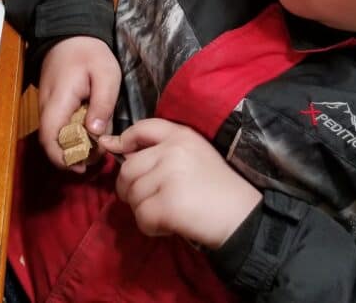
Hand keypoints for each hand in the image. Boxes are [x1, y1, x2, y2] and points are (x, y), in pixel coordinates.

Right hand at [39, 36, 120, 172]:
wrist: (71, 34)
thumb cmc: (90, 53)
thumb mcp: (106, 75)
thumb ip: (102, 103)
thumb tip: (95, 132)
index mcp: (59, 101)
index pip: (49, 138)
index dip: (62, 158)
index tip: (81, 166)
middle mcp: (47, 107)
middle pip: (52, 142)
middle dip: (73, 156)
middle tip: (97, 158)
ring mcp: (47, 106)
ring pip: (55, 136)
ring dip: (74, 147)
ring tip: (97, 149)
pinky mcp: (53, 105)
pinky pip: (59, 127)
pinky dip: (73, 135)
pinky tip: (91, 134)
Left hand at [99, 119, 261, 248]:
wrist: (242, 217)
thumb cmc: (218, 188)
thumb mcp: (194, 155)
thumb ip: (160, 150)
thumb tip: (113, 146)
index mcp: (182, 135)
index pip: (141, 128)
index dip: (123, 140)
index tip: (115, 149)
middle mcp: (173, 150)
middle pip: (127, 169)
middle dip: (131, 189)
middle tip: (151, 200)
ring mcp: (169, 176)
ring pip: (132, 195)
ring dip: (143, 209)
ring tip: (168, 212)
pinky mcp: (167, 203)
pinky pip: (141, 216)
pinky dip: (151, 226)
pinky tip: (169, 224)